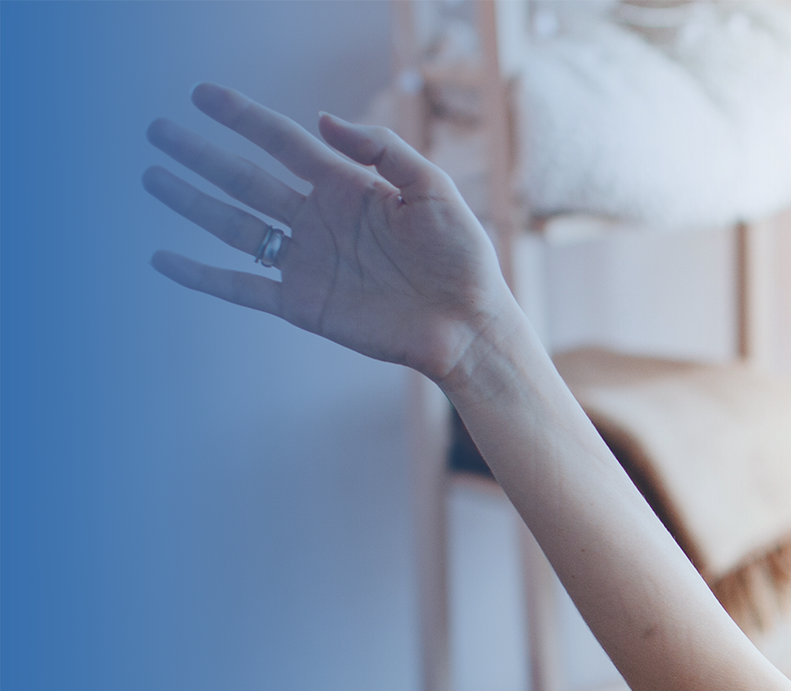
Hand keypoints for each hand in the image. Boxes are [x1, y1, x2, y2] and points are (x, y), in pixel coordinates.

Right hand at [143, 83, 519, 383]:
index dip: (244, 118)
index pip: (284, 143)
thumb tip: (322, 119)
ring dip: (193, 202)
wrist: (470, 326)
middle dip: (202, 155)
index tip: (204, 95)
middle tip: (158, 130)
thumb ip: (382, 150)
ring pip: (236, 226)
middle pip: (246, 179)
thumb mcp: (433, 191)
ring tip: (153, 176)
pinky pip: (243, 286)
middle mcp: (319, 220)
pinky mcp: (304, 303)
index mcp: (347, 188)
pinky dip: (203, 275)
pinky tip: (165, 259)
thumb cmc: (463, 258)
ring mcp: (308, 262)